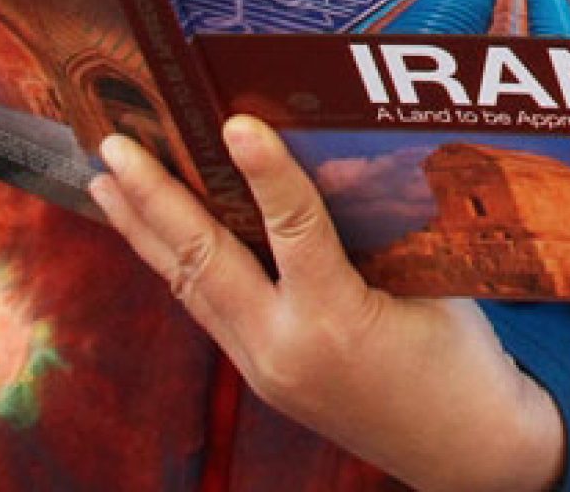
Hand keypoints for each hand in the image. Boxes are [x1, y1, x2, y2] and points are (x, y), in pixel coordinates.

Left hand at [91, 118, 565, 491]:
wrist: (463, 450)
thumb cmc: (460, 359)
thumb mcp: (430, 280)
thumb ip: (376, 227)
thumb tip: (332, 165)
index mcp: (334, 323)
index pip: (293, 229)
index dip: (266, 171)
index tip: (235, 120)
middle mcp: (281, 350)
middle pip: (204, 260)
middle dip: (154, 197)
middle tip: (114, 143)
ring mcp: (263, 369)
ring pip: (188, 286)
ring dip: (144, 229)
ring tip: (106, 180)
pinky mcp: (262, 377)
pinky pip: (206, 308)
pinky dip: (176, 263)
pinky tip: (157, 235)